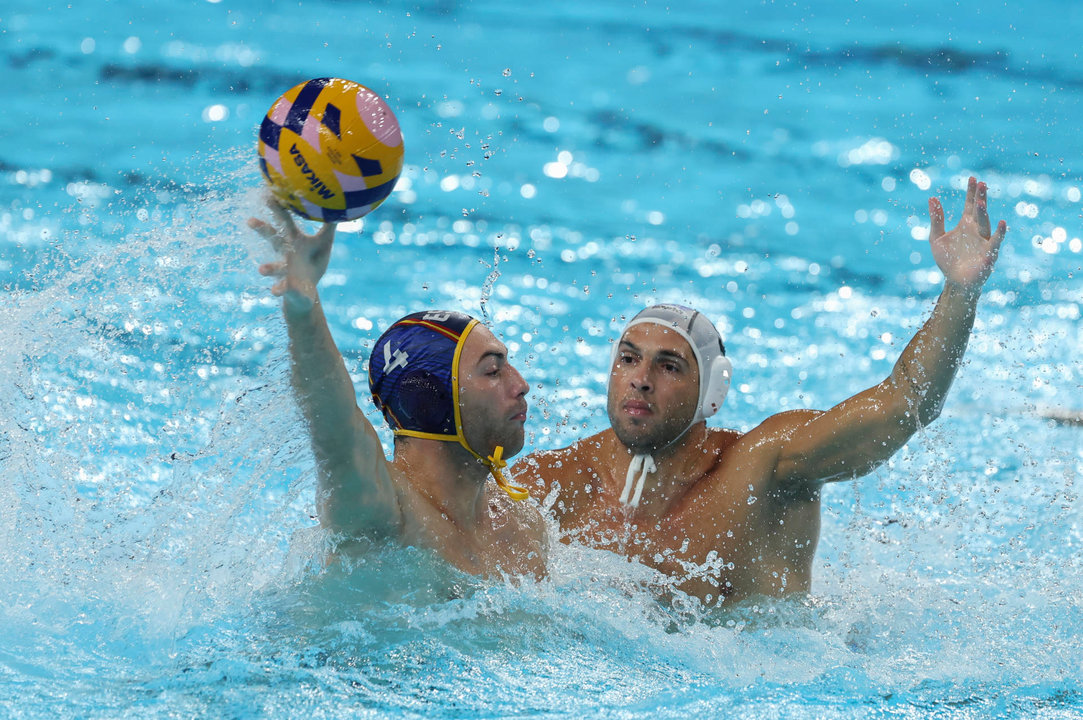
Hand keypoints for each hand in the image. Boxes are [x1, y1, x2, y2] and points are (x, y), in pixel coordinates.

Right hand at [249, 200, 336, 313]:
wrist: (307, 292)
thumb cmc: (313, 263)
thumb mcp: (324, 243)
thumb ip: (329, 226)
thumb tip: (338, 205)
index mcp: (294, 240)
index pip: (284, 220)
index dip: (277, 207)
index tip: (267, 193)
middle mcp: (286, 253)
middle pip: (273, 239)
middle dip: (262, 230)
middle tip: (249, 220)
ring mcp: (285, 270)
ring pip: (274, 267)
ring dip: (268, 268)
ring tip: (261, 270)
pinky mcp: (288, 287)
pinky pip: (283, 288)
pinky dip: (279, 289)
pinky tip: (275, 291)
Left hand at [928, 176, 1007, 292]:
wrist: (955, 281)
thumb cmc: (948, 260)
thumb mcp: (937, 238)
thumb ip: (936, 219)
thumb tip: (932, 198)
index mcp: (966, 225)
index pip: (970, 204)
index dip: (971, 192)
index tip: (973, 178)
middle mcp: (977, 230)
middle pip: (980, 211)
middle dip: (980, 197)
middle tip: (981, 184)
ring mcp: (984, 240)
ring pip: (986, 223)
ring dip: (984, 212)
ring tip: (981, 201)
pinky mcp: (989, 253)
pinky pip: (996, 241)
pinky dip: (1000, 233)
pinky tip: (1003, 223)